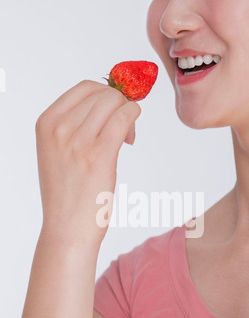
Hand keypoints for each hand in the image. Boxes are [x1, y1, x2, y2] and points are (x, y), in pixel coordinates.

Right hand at [35, 80, 140, 248]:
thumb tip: (109, 105)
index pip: (84, 88)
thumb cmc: (66, 195)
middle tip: (123, 128)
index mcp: (46, 123)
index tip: (115, 109)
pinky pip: (124, 118)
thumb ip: (75, 127)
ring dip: (128, 113)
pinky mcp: (99, 155)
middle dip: (120, 105)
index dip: (107, 93)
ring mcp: (78, 141)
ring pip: (115, 102)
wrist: (67, 229)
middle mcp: (59, 128)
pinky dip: (134, 118)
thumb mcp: (58, 153)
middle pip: (102, 93)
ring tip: (126, 136)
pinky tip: (131, 137)